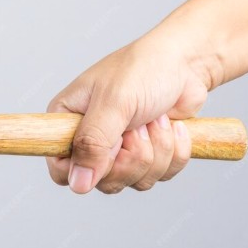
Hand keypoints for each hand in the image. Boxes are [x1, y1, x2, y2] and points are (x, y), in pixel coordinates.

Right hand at [46, 34, 210, 193]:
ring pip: (134, 181)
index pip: (61, 169)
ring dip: (157, 149)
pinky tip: (172, 125)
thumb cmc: (143, 69)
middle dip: (132, 155)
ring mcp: (120, 150)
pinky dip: (174, 152)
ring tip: (156, 118)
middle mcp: (90, 139)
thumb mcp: (114, 103)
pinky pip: (160, 176)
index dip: (86, 168)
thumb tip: (77, 184)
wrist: (185, 63)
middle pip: (103, 182)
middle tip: (138, 124)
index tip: (111, 146)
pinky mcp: (147, 155)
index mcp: (68, 121)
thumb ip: (93, 143)